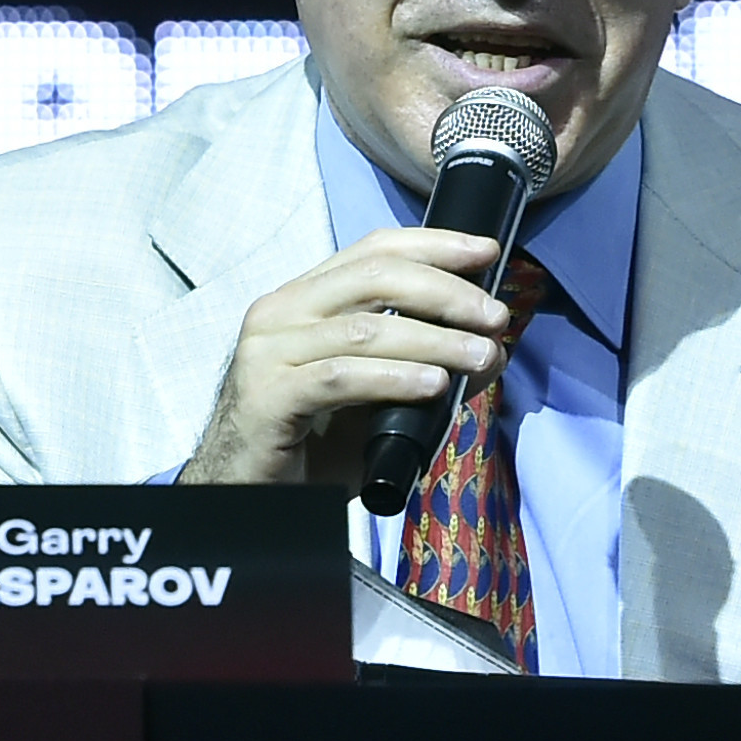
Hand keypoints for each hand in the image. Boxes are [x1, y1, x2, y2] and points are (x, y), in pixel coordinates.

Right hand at [179, 228, 520, 486]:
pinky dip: (394, 378)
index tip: (487, 252)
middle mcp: (280, 312)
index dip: (434, 245)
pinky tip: (433, 385)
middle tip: (495, 316)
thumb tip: (492, 349)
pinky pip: (340, 377)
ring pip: (364, 328)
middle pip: (373, 278)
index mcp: (303, 298)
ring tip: (481, 356)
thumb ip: (421, 367)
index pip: (372, 250)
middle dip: (445, 291)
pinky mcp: (267, 396)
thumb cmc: (310, 444)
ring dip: (435, 340)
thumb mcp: (374, 398)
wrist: (245, 495)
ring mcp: (268, 352)